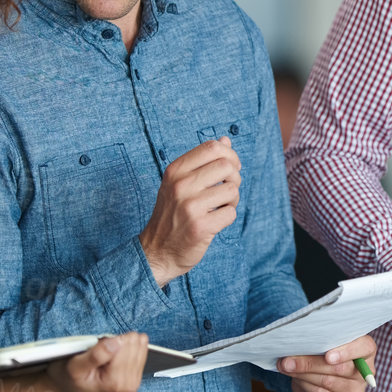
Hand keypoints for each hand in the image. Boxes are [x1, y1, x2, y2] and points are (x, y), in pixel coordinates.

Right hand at [47, 333, 149, 391]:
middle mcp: (128, 385)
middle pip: (133, 345)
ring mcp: (134, 382)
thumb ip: (96, 355)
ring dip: (122, 345)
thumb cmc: (70, 377)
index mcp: (114, 383)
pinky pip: (141, 350)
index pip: (123, 346)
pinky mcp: (136, 377)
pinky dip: (128, 347)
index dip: (109, 341)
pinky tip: (116, 355)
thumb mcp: (75, 366)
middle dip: (117, 343)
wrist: (71, 387)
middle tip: (101, 354)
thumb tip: (116, 343)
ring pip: (139, 345)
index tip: (96, 349)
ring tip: (107, 356)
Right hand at [139, 139, 240, 286]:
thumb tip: (225, 140)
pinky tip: (214, 222)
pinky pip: (231, 213)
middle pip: (227, 166)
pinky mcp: (200, 227)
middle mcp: (181, 185)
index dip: (229, 155)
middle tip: (226, 191)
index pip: (212, 147)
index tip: (230, 169)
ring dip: (232, 200)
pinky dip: (227, 218)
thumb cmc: (172, 214)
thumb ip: (202, 161)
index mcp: (175, 171)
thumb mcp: (180, 183)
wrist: (156, 251)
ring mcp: (190, 206)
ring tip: (218, 208)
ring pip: (232, 190)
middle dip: (234, 178)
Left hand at [281, 334, 375, 391]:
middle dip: (310, 363)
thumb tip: (298, 343)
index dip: (347, 351)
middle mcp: (364, 373)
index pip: (364, 348)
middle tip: (287, 360)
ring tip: (286, 366)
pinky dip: (304, 385)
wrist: (321, 374)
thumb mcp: (326, 341)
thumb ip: (320, 340)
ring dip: (302, 374)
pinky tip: (296, 378)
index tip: (328, 356)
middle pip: (339, 368)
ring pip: (326, 382)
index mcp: (366, 351)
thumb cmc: (325, 352)